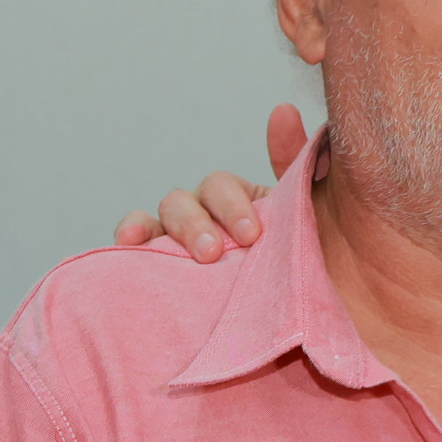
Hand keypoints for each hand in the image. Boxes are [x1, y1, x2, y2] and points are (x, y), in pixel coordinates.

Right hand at [111, 104, 305, 260]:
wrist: (312, 331)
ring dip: (160, 231)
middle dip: (195, 226)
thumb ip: (298, 164)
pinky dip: (130, 238)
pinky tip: (127, 243)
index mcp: (238, 205)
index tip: (251, 236)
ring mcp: (180, 248)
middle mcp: (204, 221)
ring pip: (157, 223)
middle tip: (213, 254)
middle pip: (183, 204)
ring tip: (164, 253)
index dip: (231, 207)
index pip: (219, 188)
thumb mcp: (314, 215)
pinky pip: (137, 251)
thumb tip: (282, 110)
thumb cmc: (314, 269)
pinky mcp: (162, 275)